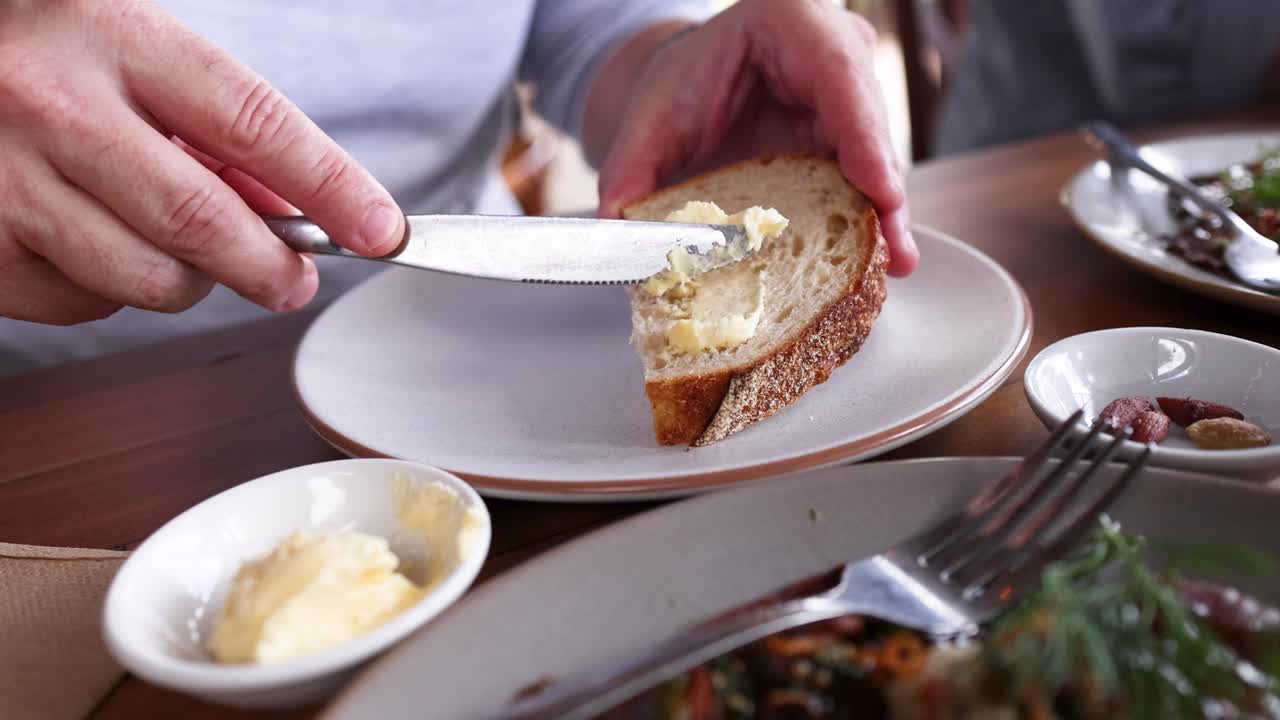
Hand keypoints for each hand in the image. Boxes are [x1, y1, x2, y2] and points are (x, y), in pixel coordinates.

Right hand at [0, 0, 403, 324]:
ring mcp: (7, 182)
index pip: (254, 125)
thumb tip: (295, 214)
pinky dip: (114, 292)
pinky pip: (86, 304)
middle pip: (203, 223)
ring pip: (150, 278)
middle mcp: (55, 108)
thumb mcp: (139, 55)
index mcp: (116, 41)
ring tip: (178, 246)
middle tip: (295, 280)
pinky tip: (99, 243)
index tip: (380, 229)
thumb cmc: (51, 55)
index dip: (332, 186)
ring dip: (192, 282)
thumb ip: (217, 129)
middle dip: (272, 267)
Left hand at [593, 0, 916, 276]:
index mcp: (789, 21)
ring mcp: (849, 98)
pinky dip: (867, 222)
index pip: (839, 73)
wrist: (686, 86)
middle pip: (870, 124)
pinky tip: (878, 261)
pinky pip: (863, 181)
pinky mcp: (849, 141)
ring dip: (883, 217)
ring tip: (893, 264)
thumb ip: (631, 166)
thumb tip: (613, 221)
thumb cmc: (679, 84)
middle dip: (883, 193)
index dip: (864, 135)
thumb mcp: (650, 118)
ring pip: (876, 158)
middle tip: (892, 250)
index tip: (877, 188)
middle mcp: (834, 53)